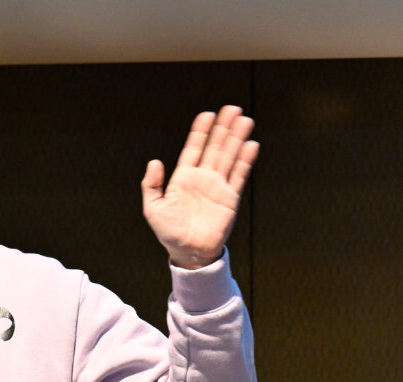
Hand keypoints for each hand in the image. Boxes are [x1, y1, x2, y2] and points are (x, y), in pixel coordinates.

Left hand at [141, 105, 258, 268]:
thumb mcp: (153, 208)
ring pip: (229, 156)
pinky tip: (250, 145)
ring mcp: (217, 187)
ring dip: (237, 139)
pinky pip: (238, 176)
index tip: (206, 114)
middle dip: (223, 128)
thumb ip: (151, 185)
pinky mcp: (229, 198)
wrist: (188, 253)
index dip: (200, 131)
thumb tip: (154, 161)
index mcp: (183, 178)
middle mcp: (202, 179)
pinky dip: (245, 161)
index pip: (194, 148)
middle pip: (215, 147)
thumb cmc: (169, 232)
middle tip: (231, 108)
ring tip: (244, 120)